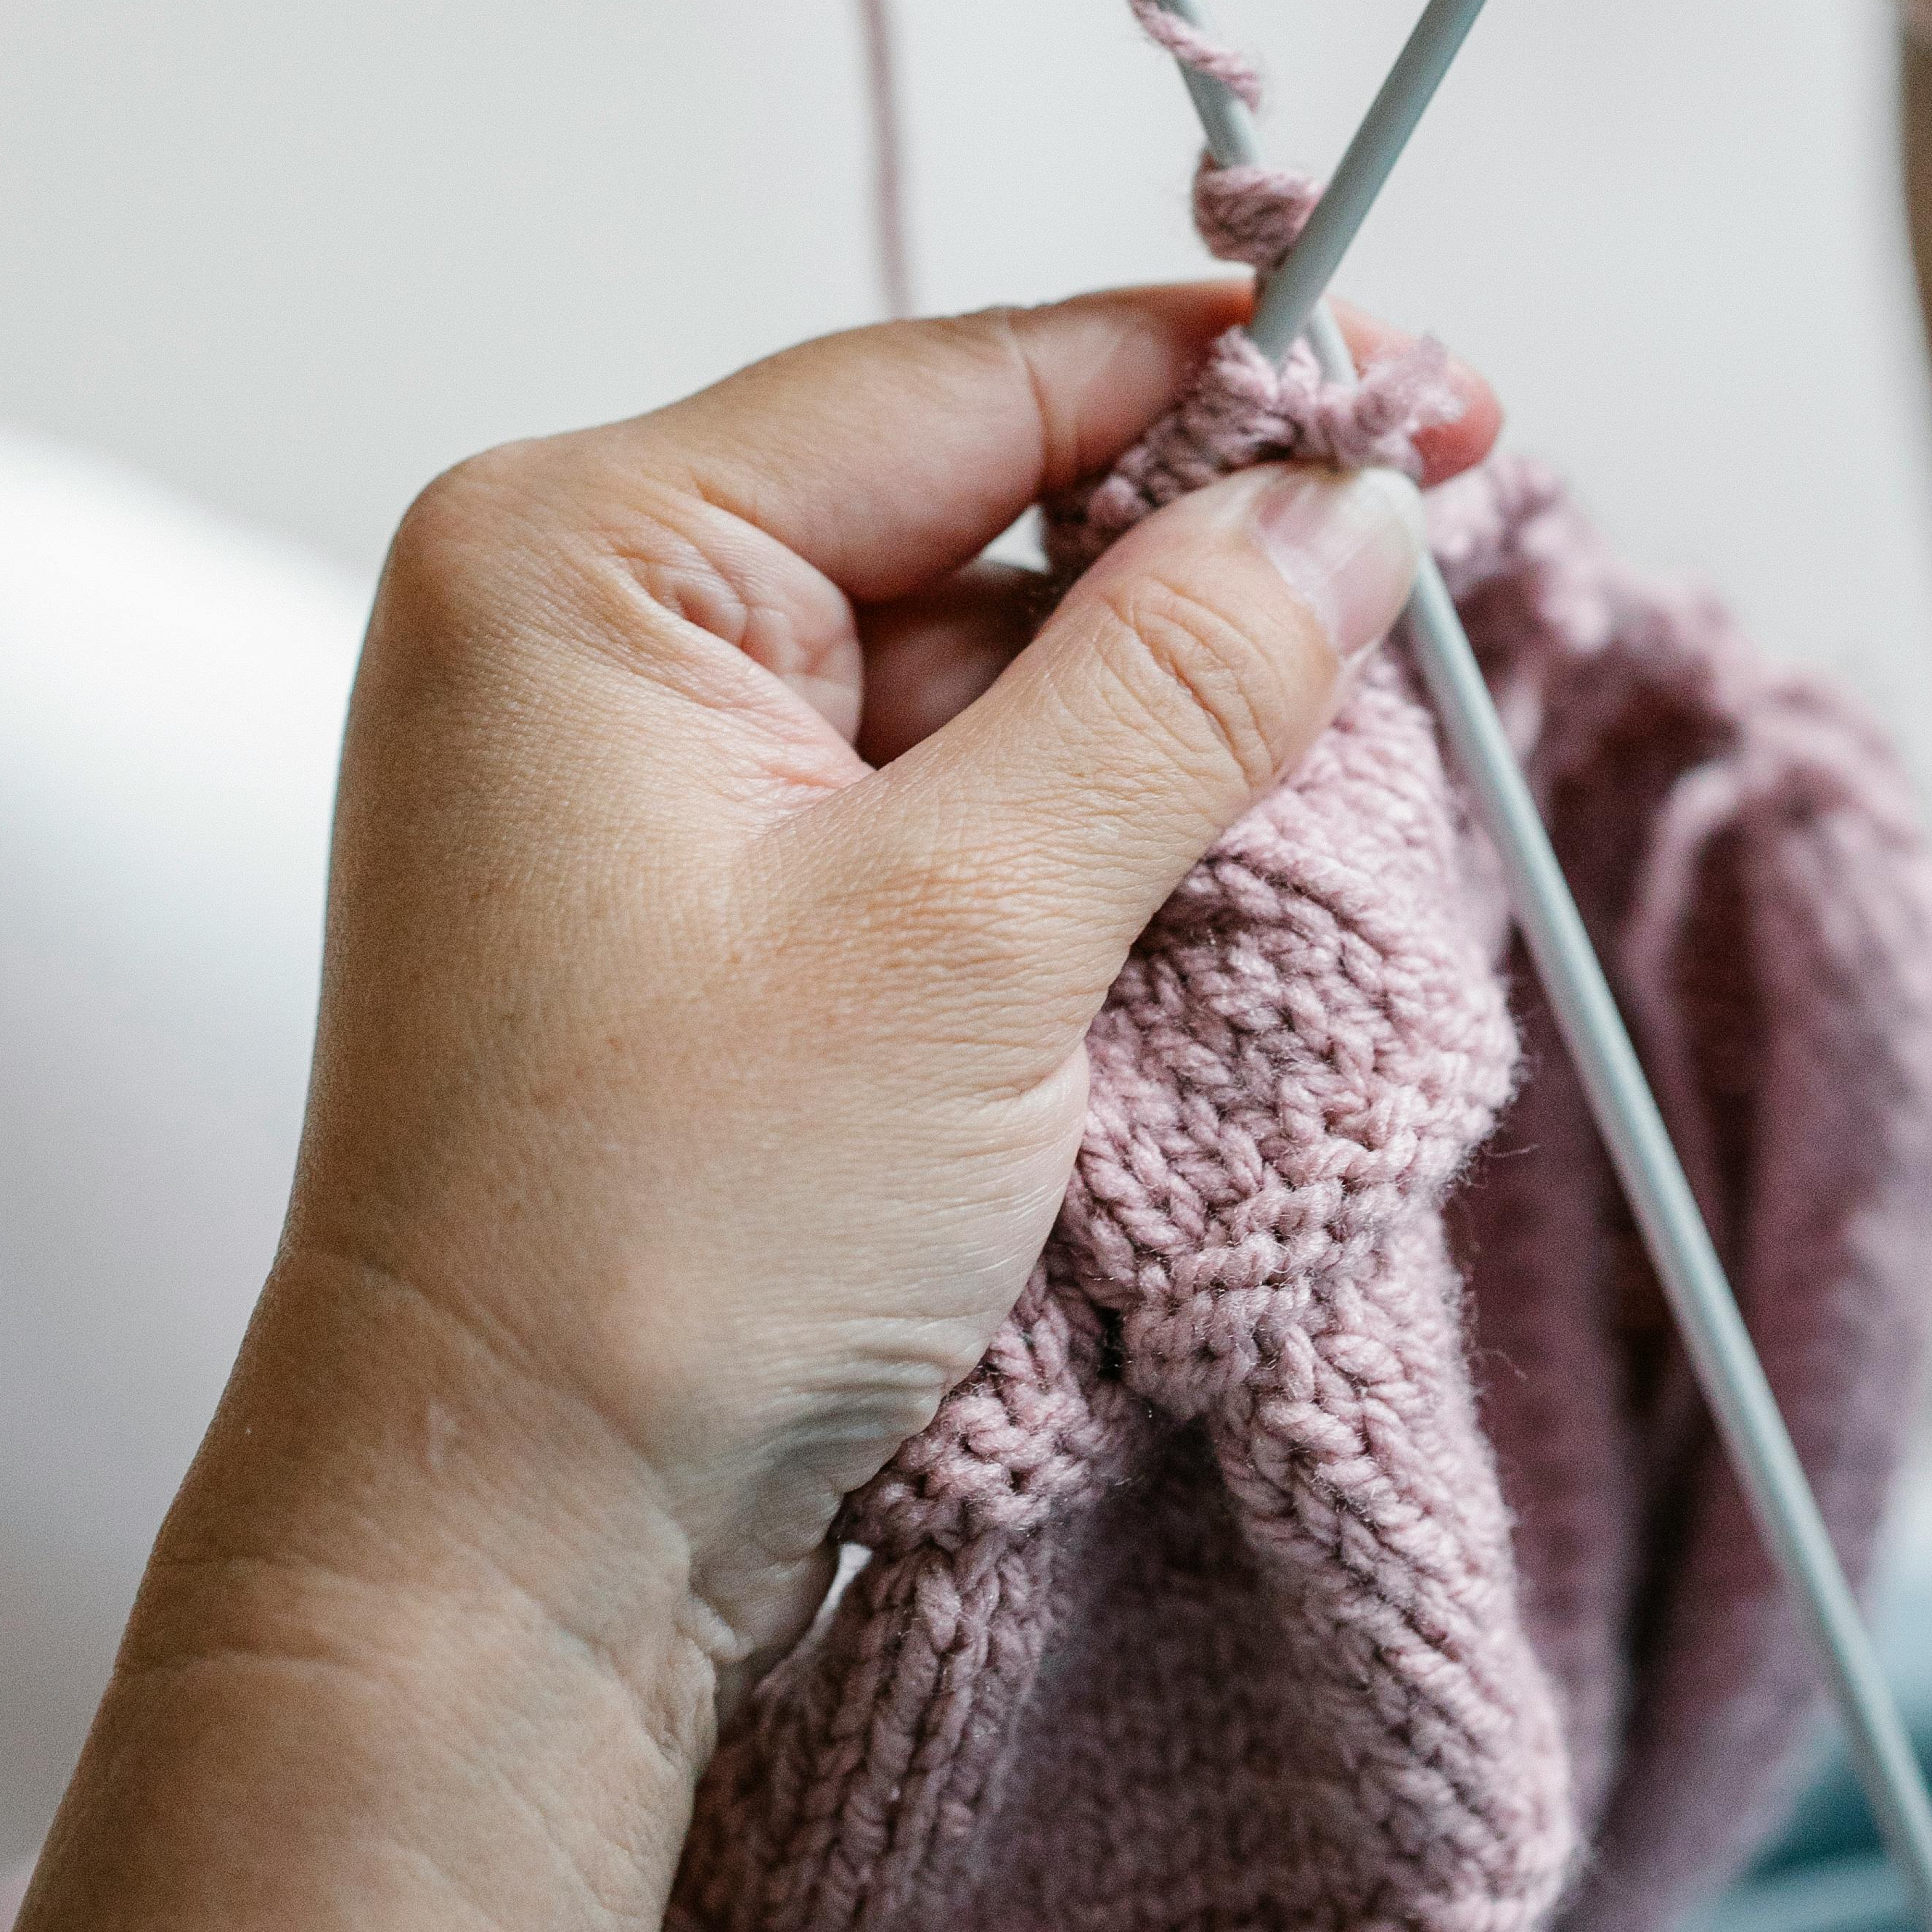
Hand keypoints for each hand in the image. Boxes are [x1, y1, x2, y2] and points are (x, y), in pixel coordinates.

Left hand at [280, 284, 1486, 1665]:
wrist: (511, 1550)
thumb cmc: (651, 1246)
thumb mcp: (968, 932)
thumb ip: (1176, 685)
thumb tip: (1344, 503)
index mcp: (581, 557)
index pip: (961, 385)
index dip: (1212, 381)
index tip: (1420, 396)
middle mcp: (590, 627)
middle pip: (974, 515)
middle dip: (1191, 579)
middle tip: (1412, 592)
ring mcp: (646, 772)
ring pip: (977, 669)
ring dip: (1147, 738)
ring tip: (1295, 824)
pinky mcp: (711, 899)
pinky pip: (939, 797)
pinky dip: (1076, 841)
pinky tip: (1187, 904)